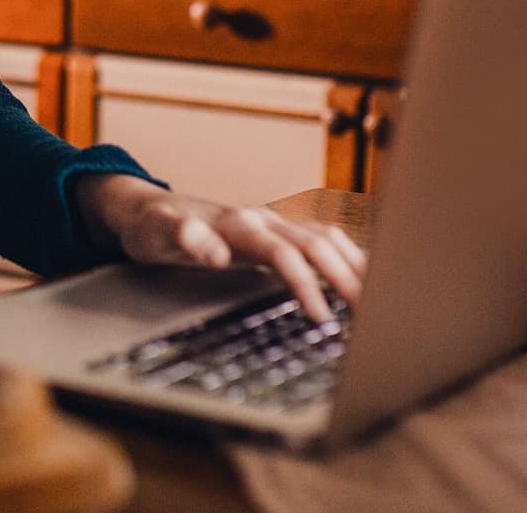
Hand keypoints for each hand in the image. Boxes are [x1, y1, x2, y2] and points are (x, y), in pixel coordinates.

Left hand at [75, 174, 367, 322]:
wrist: (144, 207)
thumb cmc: (151, 226)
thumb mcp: (155, 235)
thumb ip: (183, 238)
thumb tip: (214, 249)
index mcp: (239, 225)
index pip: (284, 254)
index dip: (305, 284)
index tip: (319, 318)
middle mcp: (262, 220)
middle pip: (318, 244)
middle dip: (347, 278)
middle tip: (371, 317)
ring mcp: (272, 224)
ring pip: (326, 238)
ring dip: (355, 265)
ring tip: (382, 300)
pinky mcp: (275, 232)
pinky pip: (322, 239)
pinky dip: (346, 257)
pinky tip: (361, 278)